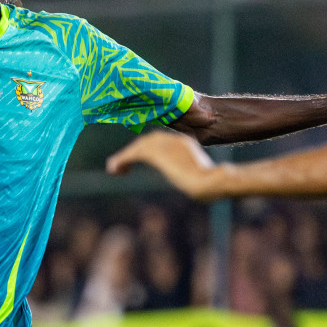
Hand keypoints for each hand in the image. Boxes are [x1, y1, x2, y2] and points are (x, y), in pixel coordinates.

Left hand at [107, 131, 223, 199]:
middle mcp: (174, 140)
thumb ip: (194, 176)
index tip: (135, 159)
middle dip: (133, 152)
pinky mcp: (158, 153)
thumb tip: (195, 186)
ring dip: (124, 157)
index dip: (145, 149)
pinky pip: (134, 153)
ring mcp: (166, 145)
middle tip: (120, 164)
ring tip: (113, 169)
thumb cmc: (213, 186)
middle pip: (147, 141)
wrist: (210, 182)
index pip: (160, 141)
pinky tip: (114, 169)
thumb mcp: (202, 178)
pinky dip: (122, 159)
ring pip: (139, 146)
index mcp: (184, 143)